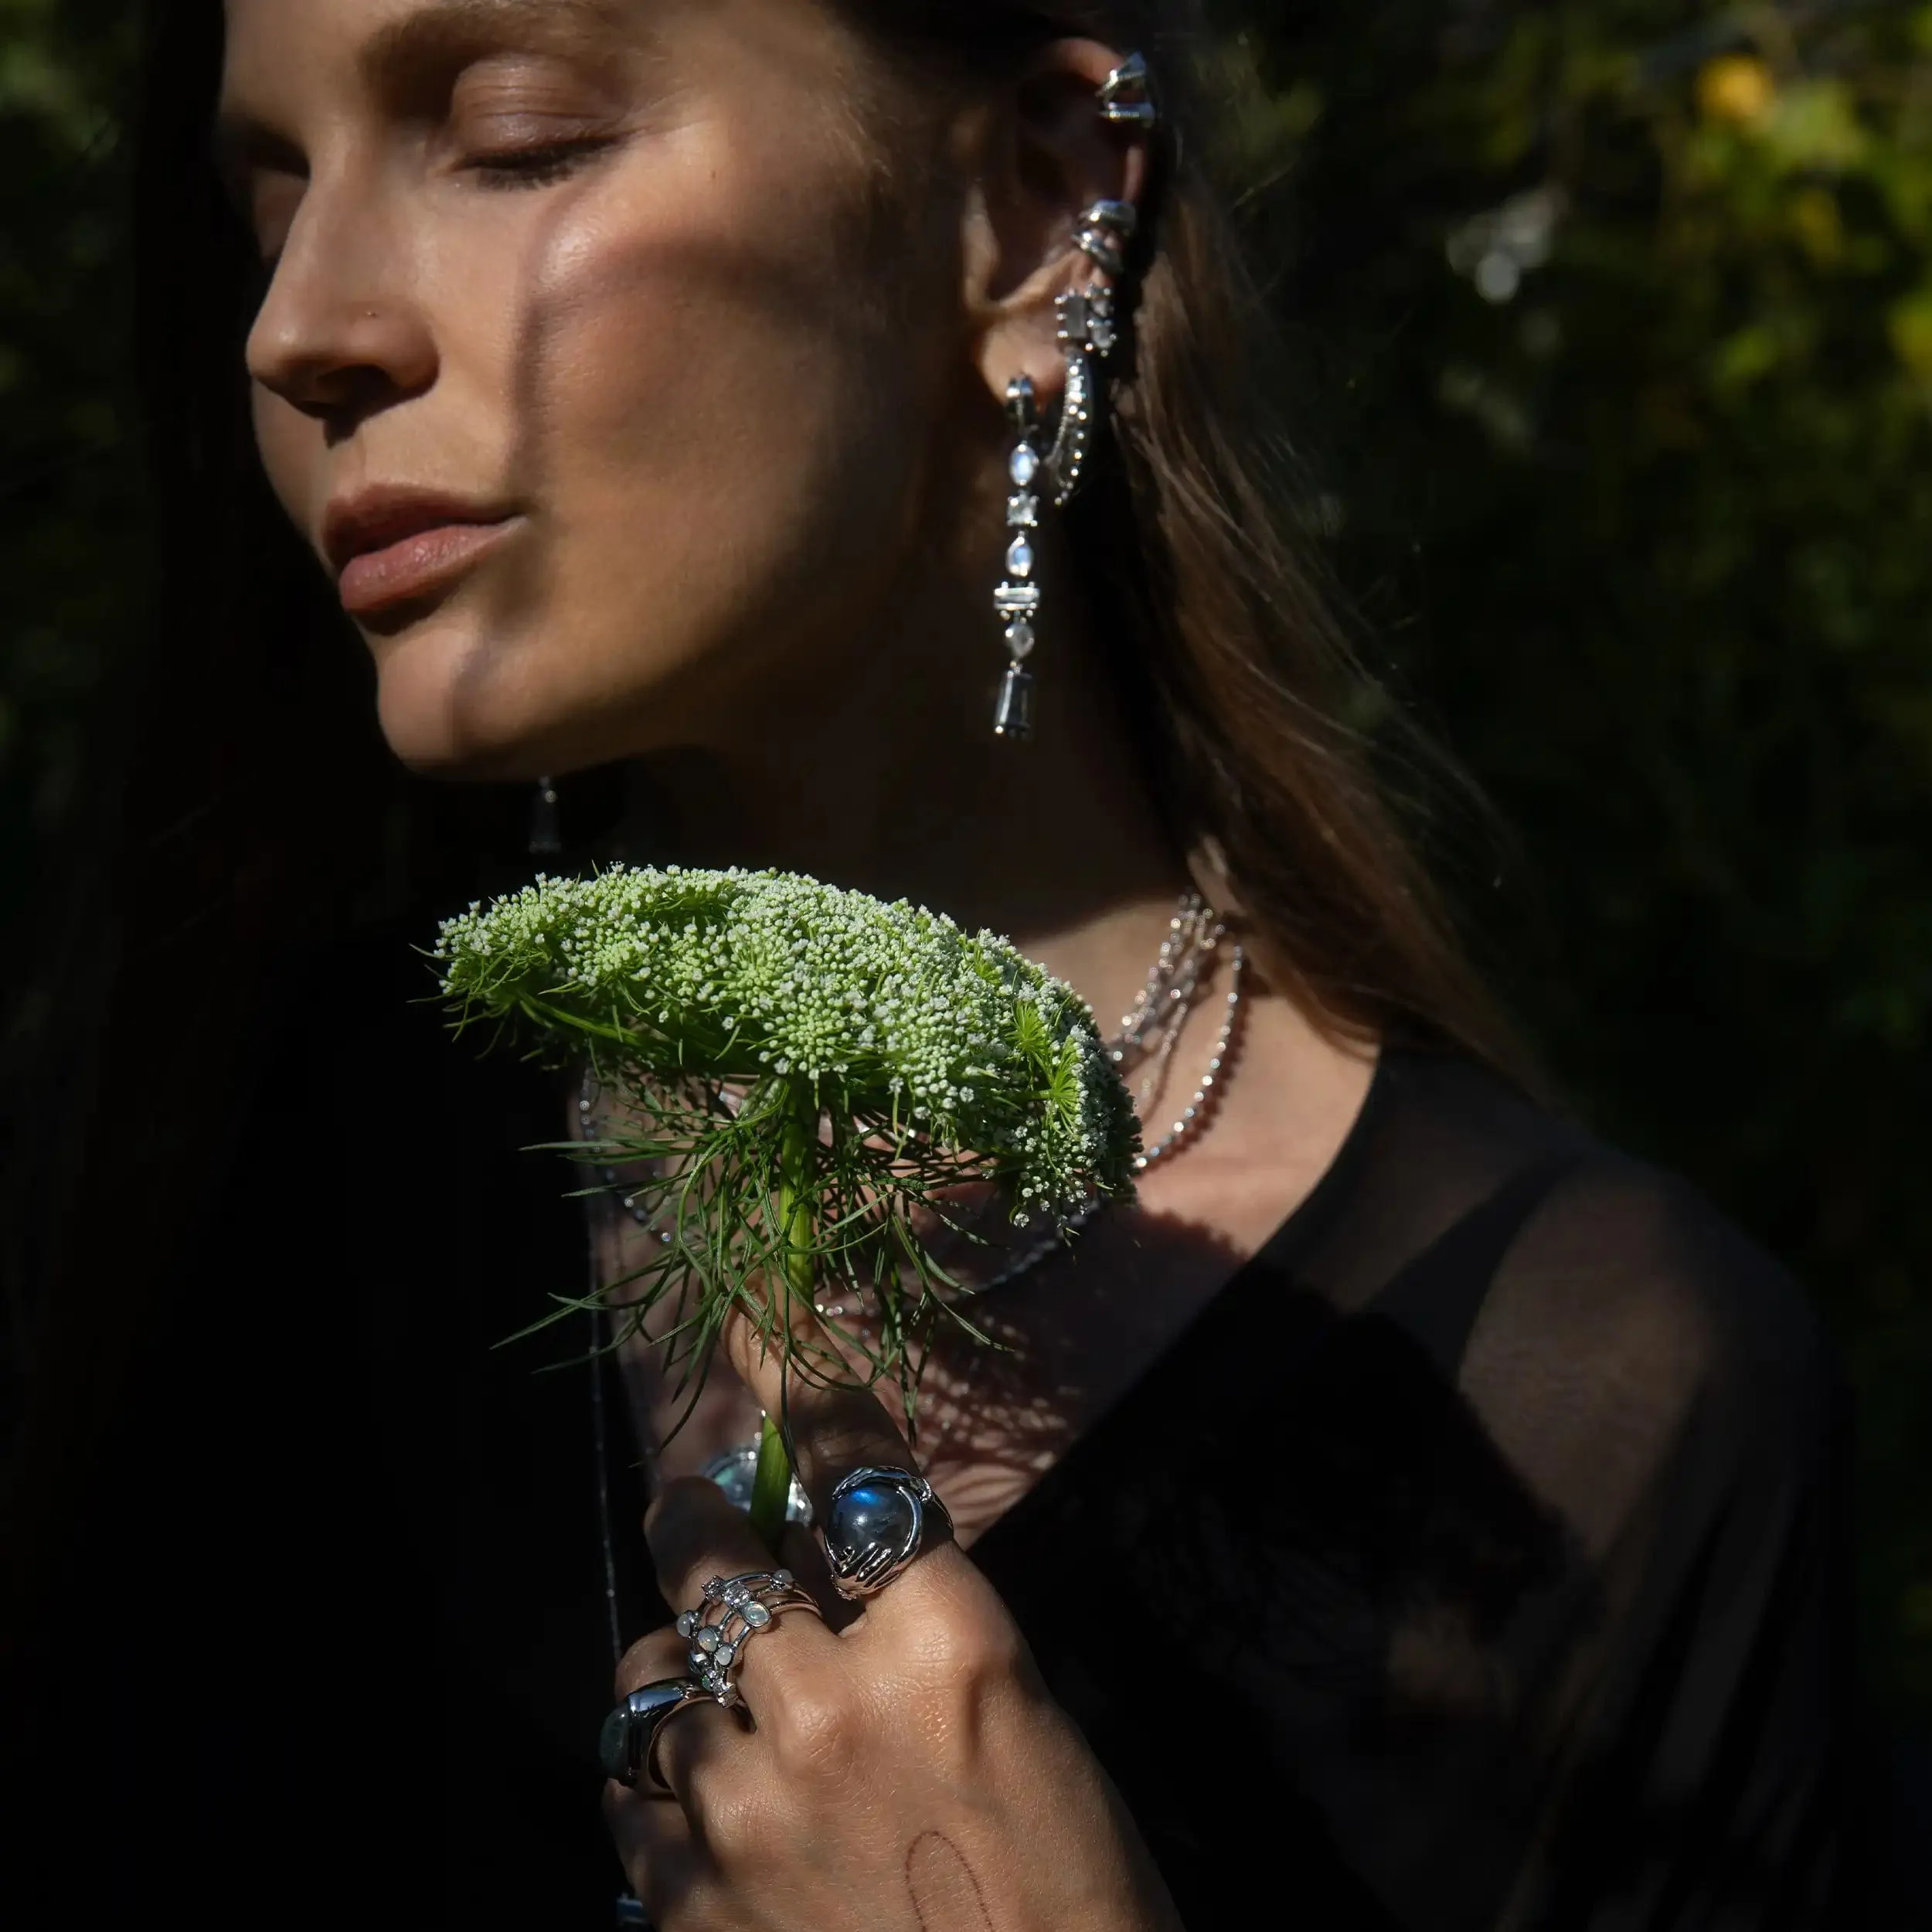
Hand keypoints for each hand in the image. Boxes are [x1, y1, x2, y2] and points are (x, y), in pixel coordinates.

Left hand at [604, 1323, 1184, 1931]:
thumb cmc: (1068, 1886)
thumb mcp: (1021, 1718)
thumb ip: (918, 1624)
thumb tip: (827, 1547)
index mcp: (949, 1646)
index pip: (851, 1468)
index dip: (803, 1386)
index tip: (767, 1337)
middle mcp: (832, 1708)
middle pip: (708, 1552)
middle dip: (695, 1512)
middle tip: (694, 1508)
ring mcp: (745, 1811)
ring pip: (649, 1675)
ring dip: (679, 1669)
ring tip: (711, 1692)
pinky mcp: (686, 1906)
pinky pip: (626, 1795)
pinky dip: (657, 1785)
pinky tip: (700, 1801)